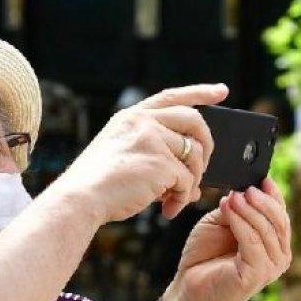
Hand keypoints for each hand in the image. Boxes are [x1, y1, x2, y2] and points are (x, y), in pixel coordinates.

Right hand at [51, 84, 226, 222]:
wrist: (79, 199)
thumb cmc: (98, 186)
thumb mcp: (122, 156)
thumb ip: (154, 154)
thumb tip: (192, 179)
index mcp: (131, 117)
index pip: (172, 97)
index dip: (199, 93)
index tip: (221, 91)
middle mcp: (143, 122)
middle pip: (194, 122)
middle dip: (207, 146)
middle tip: (204, 168)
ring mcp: (152, 140)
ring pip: (194, 156)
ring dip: (192, 181)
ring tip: (177, 199)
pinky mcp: (161, 163)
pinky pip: (187, 181)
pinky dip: (182, 199)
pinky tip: (168, 210)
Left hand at [163, 179, 291, 300]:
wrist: (188, 288)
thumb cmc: (204, 257)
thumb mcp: (221, 223)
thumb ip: (236, 209)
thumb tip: (244, 192)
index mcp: (273, 242)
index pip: (281, 214)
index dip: (274, 195)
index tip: (262, 178)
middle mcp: (278, 255)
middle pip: (279, 221)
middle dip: (262, 201)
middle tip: (244, 189)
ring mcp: (270, 267)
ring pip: (267, 230)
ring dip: (249, 210)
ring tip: (231, 198)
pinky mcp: (257, 275)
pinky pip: (253, 242)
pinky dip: (240, 223)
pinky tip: (227, 210)